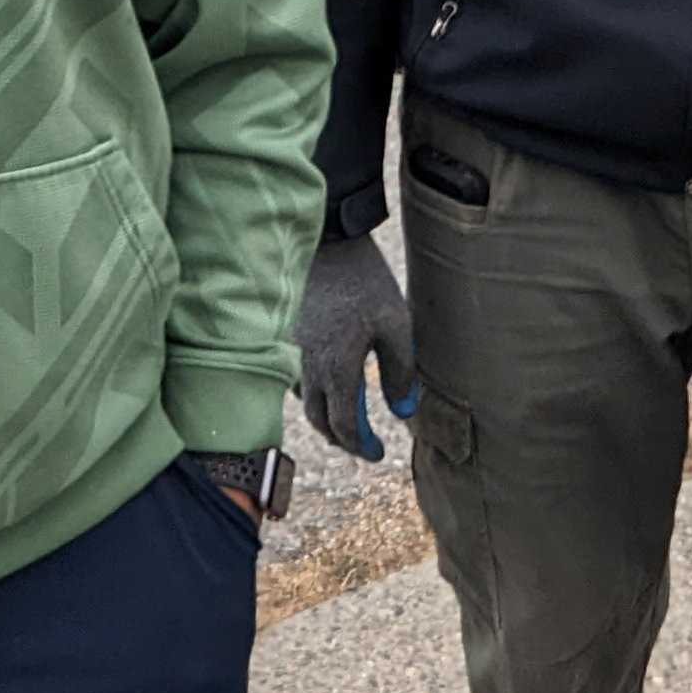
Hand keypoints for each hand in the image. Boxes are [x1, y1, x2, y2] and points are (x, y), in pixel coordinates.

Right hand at [294, 232, 420, 457]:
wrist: (328, 240)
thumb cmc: (365, 281)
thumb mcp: (397, 324)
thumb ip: (401, 371)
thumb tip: (403, 411)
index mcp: (336, 368)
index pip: (345, 426)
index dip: (362, 446)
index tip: (379, 453)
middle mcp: (308, 366)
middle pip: (320, 420)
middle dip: (342, 437)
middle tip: (364, 441)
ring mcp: (293, 350)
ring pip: (306, 400)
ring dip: (326, 414)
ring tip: (349, 413)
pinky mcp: (288, 335)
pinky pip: (297, 377)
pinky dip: (315, 390)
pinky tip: (330, 380)